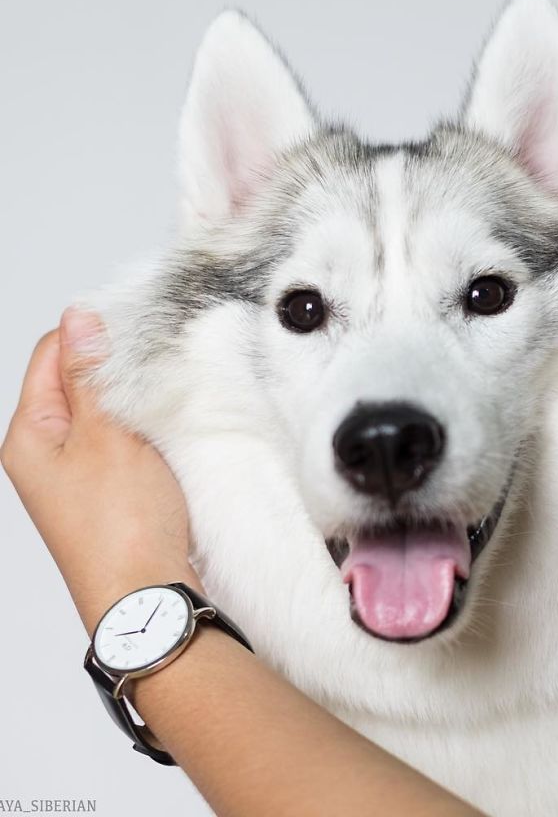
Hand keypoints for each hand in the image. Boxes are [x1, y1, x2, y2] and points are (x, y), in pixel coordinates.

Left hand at [1, 308, 202, 633]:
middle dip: (120, 367)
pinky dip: (149, 427)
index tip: (136, 325)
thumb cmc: (121, 527)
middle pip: (81, 381)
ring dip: (138, 399)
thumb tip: (81, 321)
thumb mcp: (106, 436)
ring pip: (110, 410)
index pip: (53, 355)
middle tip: (157, 365)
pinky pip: (128, 439)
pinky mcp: (114, 488)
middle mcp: (50, 452)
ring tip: (165, 401)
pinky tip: (170, 430)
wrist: (148, 594)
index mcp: (31, 436)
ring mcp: (83, 472)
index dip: (92, 334)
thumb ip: (94, 376)